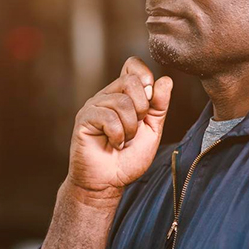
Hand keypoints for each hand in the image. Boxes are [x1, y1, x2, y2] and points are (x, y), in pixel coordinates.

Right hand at [68, 57, 171, 199]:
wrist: (108, 182)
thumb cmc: (127, 158)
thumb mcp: (152, 130)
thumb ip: (159, 106)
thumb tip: (165, 80)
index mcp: (122, 95)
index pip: (132, 65)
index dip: (145, 77)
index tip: (150, 100)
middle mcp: (106, 96)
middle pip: (131, 81)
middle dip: (142, 108)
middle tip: (135, 129)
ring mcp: (93, 106)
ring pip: (121, 102)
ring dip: (129, 128)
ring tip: (123, 140)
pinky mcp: (84, 120)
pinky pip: (108, 117)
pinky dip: (117, 135)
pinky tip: (113, 144)